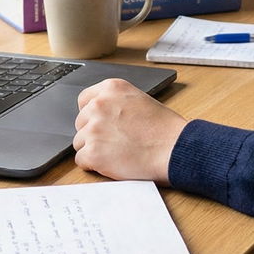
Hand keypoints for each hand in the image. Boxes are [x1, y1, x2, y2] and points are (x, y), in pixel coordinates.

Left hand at [73, 78, 187, 183]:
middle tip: (115, 141)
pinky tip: (112, 162)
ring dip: (94, 149)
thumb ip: (116, 103)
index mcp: (111, 88)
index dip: (93, 115)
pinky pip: (81, 160)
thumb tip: (100, 114)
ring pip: (79, 142)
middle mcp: (99, 105)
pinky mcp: (92, 152)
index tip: (102, 123)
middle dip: (94, 133)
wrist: (174, 149)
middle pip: (80, 122)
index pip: (84, 100)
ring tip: (117, 152)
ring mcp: (94, 129)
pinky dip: (94, 165)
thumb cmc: (164, 129)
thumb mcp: (139, 99)